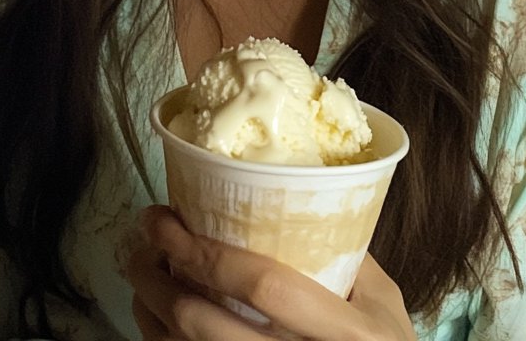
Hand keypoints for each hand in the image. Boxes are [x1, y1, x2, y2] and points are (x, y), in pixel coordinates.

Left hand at [126, 205, 416, 340]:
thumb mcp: (384, 303)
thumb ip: (346, 255)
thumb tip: (291, 200)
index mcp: (343, 332)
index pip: (264, 286)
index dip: (208, 253)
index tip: (170, 220)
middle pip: (203, 325)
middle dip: (158, 277)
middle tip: (143, 237)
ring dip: (149, 308)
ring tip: (142, 268)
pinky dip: (159, 339)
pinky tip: (156, 315)